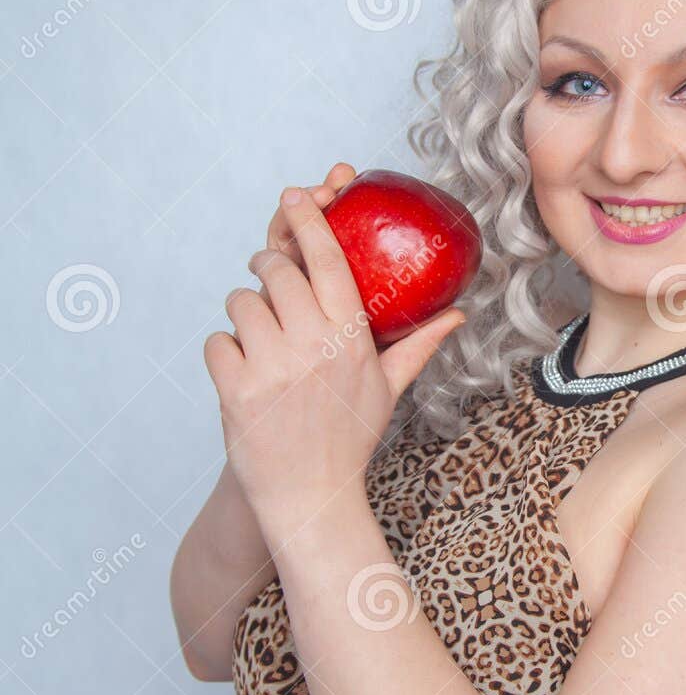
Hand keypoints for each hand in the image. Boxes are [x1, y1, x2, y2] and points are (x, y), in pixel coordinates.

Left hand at [204, 179, 464, 550]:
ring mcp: (271, 368)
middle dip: (267, 266)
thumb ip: (418, 345)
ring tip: (258, 334)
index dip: (309, 219)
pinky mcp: (235, 390)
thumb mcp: (387, 390)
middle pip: (275, 270)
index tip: (294, 196)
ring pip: (240, 302)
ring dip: (245, 312)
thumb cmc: (349, 440)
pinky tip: (243, 371)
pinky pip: (217, 342)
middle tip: (269, 275)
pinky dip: (224, 352)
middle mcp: (312, 346)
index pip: (327, 260)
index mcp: (351, 339)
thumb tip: (458, 315)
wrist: (310, 498)